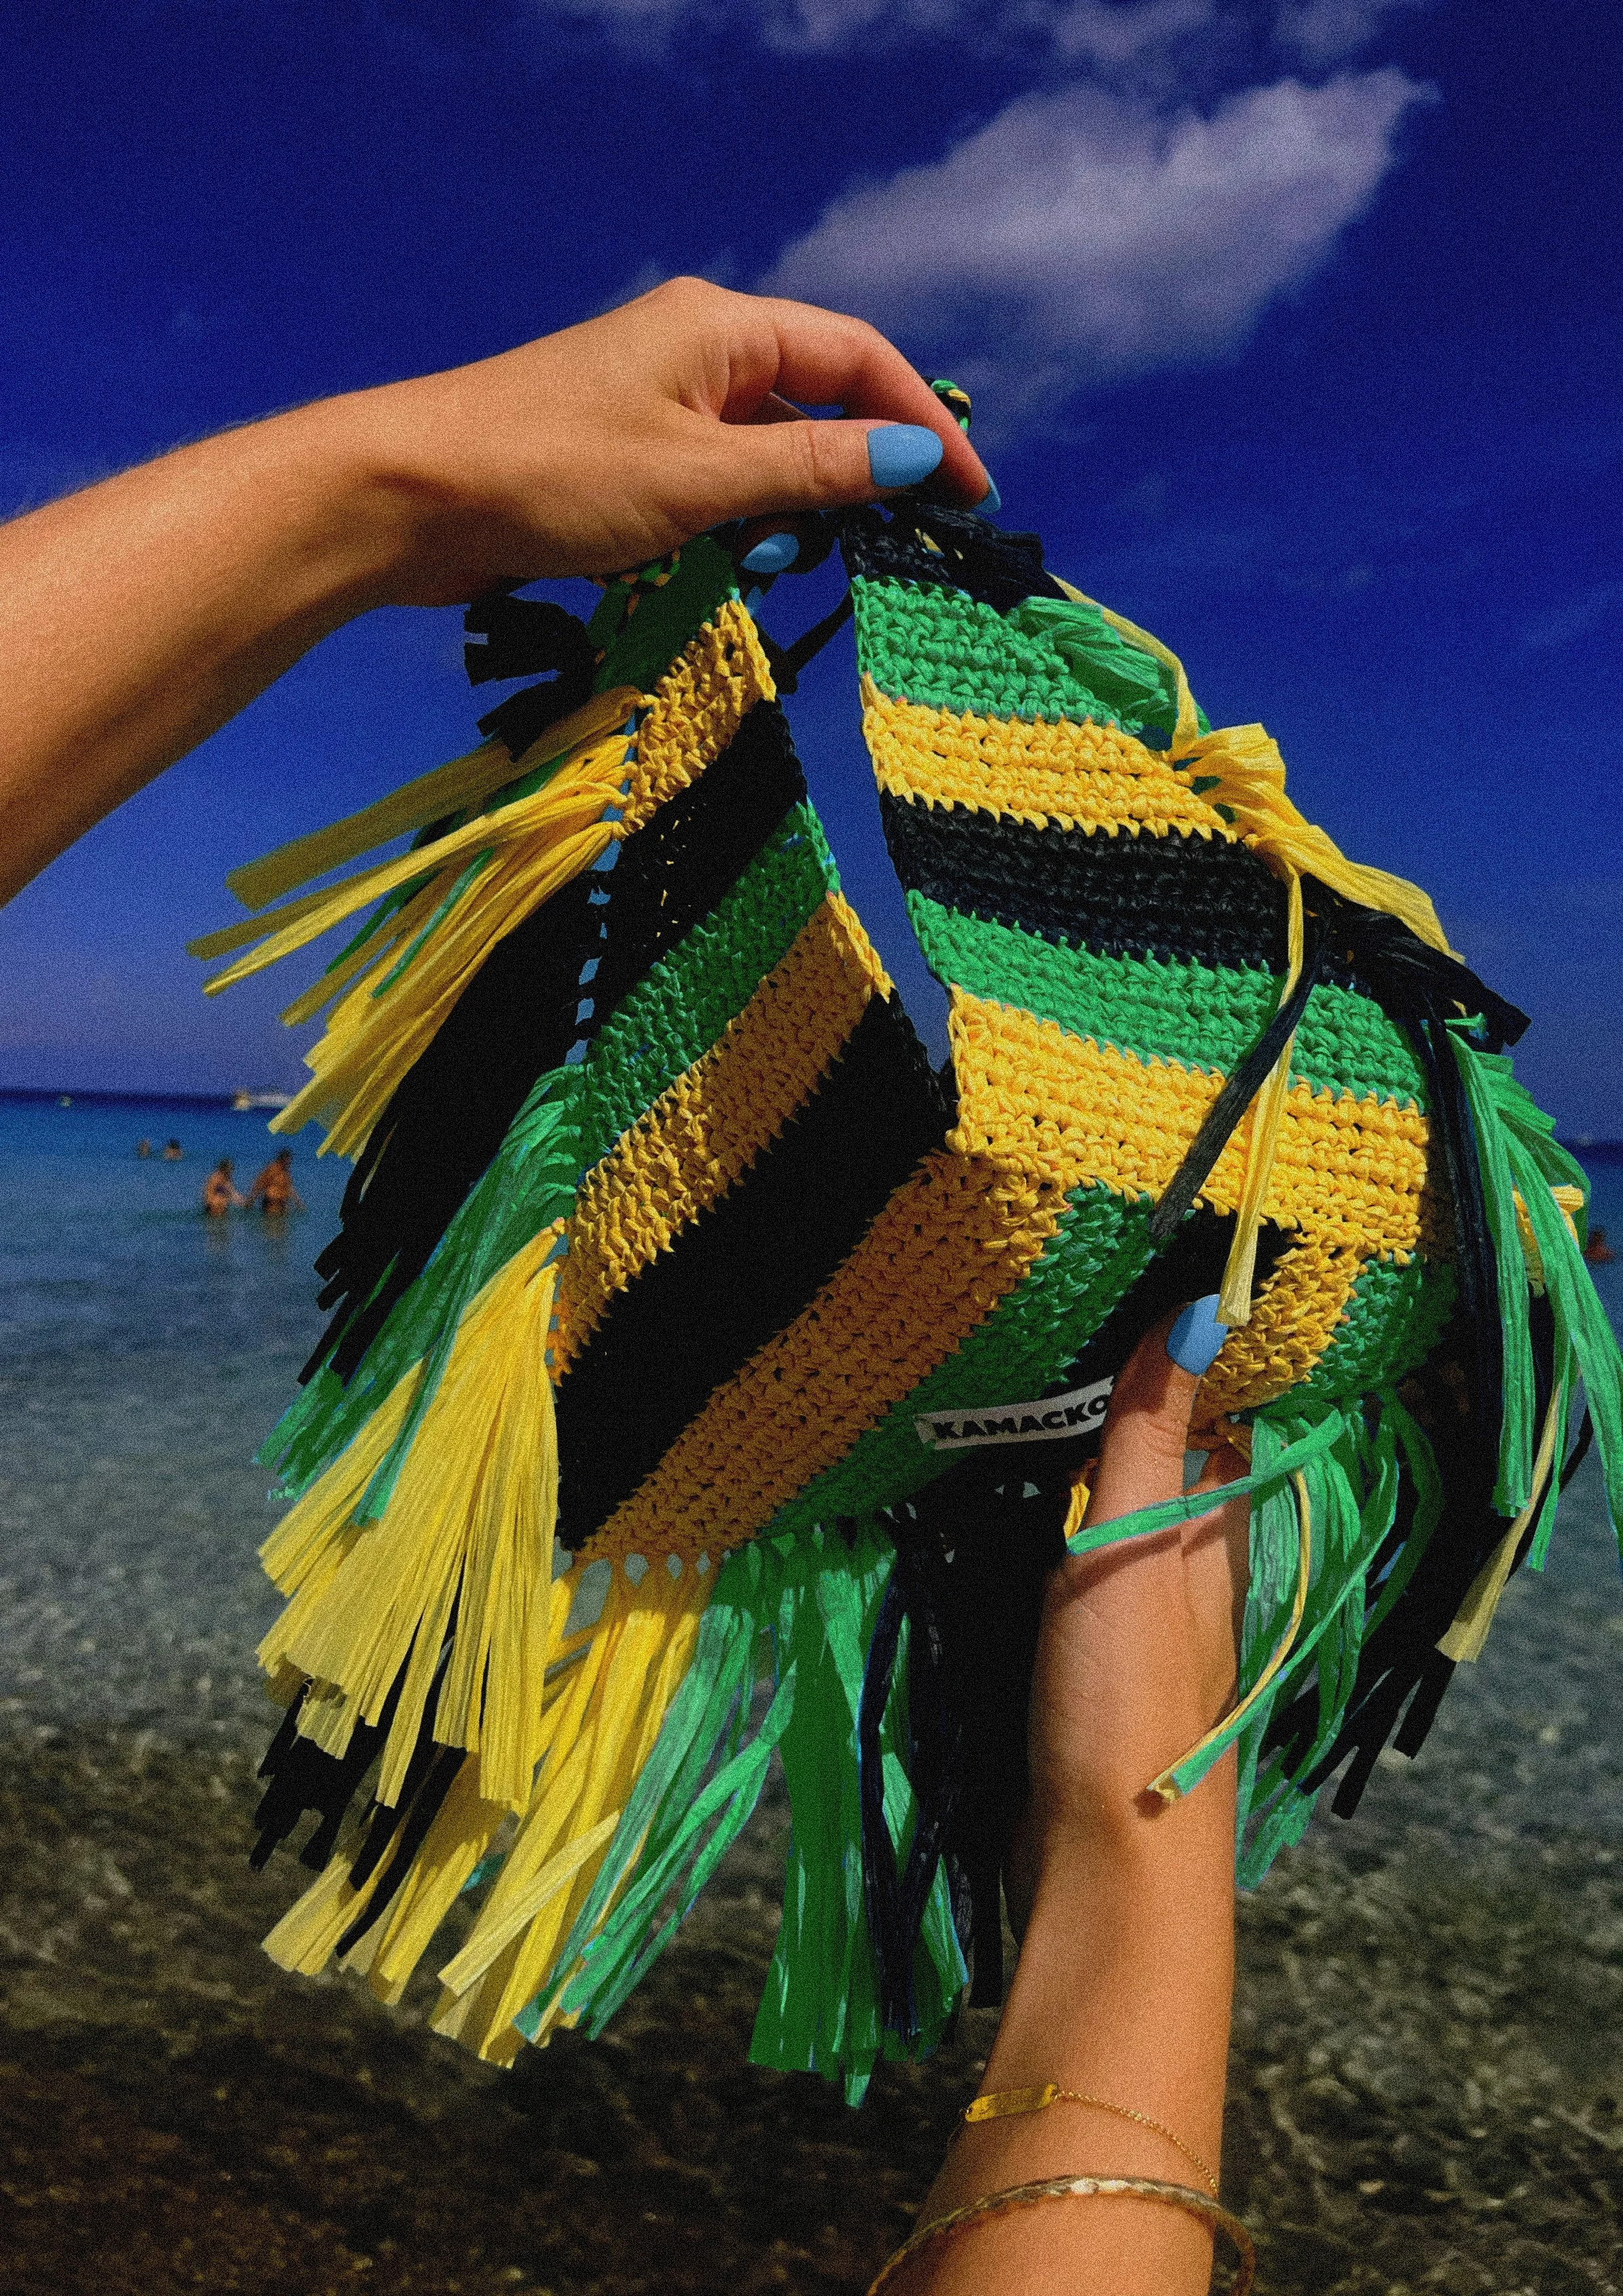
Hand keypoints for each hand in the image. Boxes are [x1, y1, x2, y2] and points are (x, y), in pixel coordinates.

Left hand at [0, 279, 990, 900]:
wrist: (406, 497)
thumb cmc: (547, 475)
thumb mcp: (700, 481)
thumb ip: (811, 473)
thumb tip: (909, 462)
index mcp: (721, 328)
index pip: (858, 361)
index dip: (922, 425)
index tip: (968, 499)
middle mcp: (694, 351)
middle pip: (817, 406)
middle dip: (858, 480)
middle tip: (893, 551)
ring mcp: (656, 404)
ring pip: (766, 458)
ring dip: (791, 517)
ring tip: (781, 569)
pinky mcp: (622, 459)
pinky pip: (714, 489)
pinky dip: (740, 530)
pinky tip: (730, 572)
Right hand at [908, 1304, 1250, 2295]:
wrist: (1105, 1866)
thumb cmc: (1130, 1696)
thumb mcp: (1136, 1543)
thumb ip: (1154, 1432)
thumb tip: (1202, 1304)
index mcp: (1215, 1538)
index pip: (1215, 1425)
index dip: (1180, 1362)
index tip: (1117, 1294)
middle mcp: (1189, 1579)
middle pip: (1160, 1473)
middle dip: (1110, 1414)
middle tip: (1028, 1340)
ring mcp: (1138, 1632)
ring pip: (1110, 1527)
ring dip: (1064, 1478)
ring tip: (991, 1411)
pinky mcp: (1085, 1676)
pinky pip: (1066, 1578)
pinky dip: (1036, 1539)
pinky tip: (986, 1521)